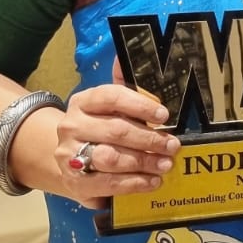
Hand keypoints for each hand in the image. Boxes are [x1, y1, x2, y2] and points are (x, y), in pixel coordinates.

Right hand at [49, 85, 180, 208]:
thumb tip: (124, 59)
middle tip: (172, 145)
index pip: (111, 97)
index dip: (140, 105)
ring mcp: (70, 155)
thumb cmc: (100, 128)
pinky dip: (133, 183)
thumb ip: (124, 87)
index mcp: (83, 102)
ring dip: (143, 162)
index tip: (164, 114)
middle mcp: (72, 126)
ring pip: (111, 158)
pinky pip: (107, 184)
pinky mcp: (75, 182)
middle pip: (115, 131)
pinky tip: (151, 181)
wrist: (70, 159)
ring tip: (165, 164)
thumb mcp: (110, 107)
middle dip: (149, 139)